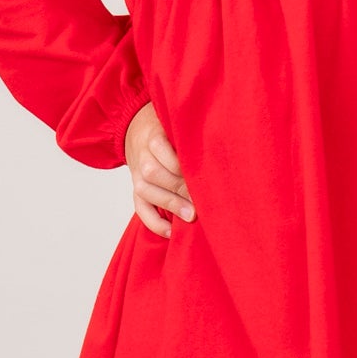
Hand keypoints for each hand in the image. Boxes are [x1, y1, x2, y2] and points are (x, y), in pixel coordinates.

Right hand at [124, 102, 195, 235]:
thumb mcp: (176, 125)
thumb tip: (221, 152)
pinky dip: (154, 223)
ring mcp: (136, 175)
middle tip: (201, 201)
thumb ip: (192, 137)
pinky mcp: (135, 191)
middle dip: (178, 188)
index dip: (183, 167)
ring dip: (169, 204)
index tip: (204, 178)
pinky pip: (140, 209)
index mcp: (153, 136)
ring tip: (190, 216)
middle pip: (154, 173)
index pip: (164, 150)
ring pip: (145, 191)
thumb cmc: (167, 131)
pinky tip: (171, 232)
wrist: (136, 130)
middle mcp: (142, 156)